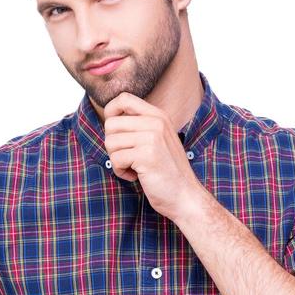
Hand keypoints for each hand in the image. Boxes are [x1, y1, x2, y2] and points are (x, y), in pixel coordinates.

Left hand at [103, 92, 197, 221]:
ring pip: (110, 142)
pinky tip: (136, 176)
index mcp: (158, 115)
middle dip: (112, 145)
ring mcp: (152, 137)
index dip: (110, 114)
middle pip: (111, 124)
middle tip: (127, 158)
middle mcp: (156, 122)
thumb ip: (139, 126)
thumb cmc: (166, 171)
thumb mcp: (156, 140)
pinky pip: (116, 159)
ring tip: (133, 168)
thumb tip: (110, 119)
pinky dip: (121, 172)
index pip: (123, 98)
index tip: (116, 134)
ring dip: (116, 160)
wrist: (185, 196)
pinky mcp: (147, 155)